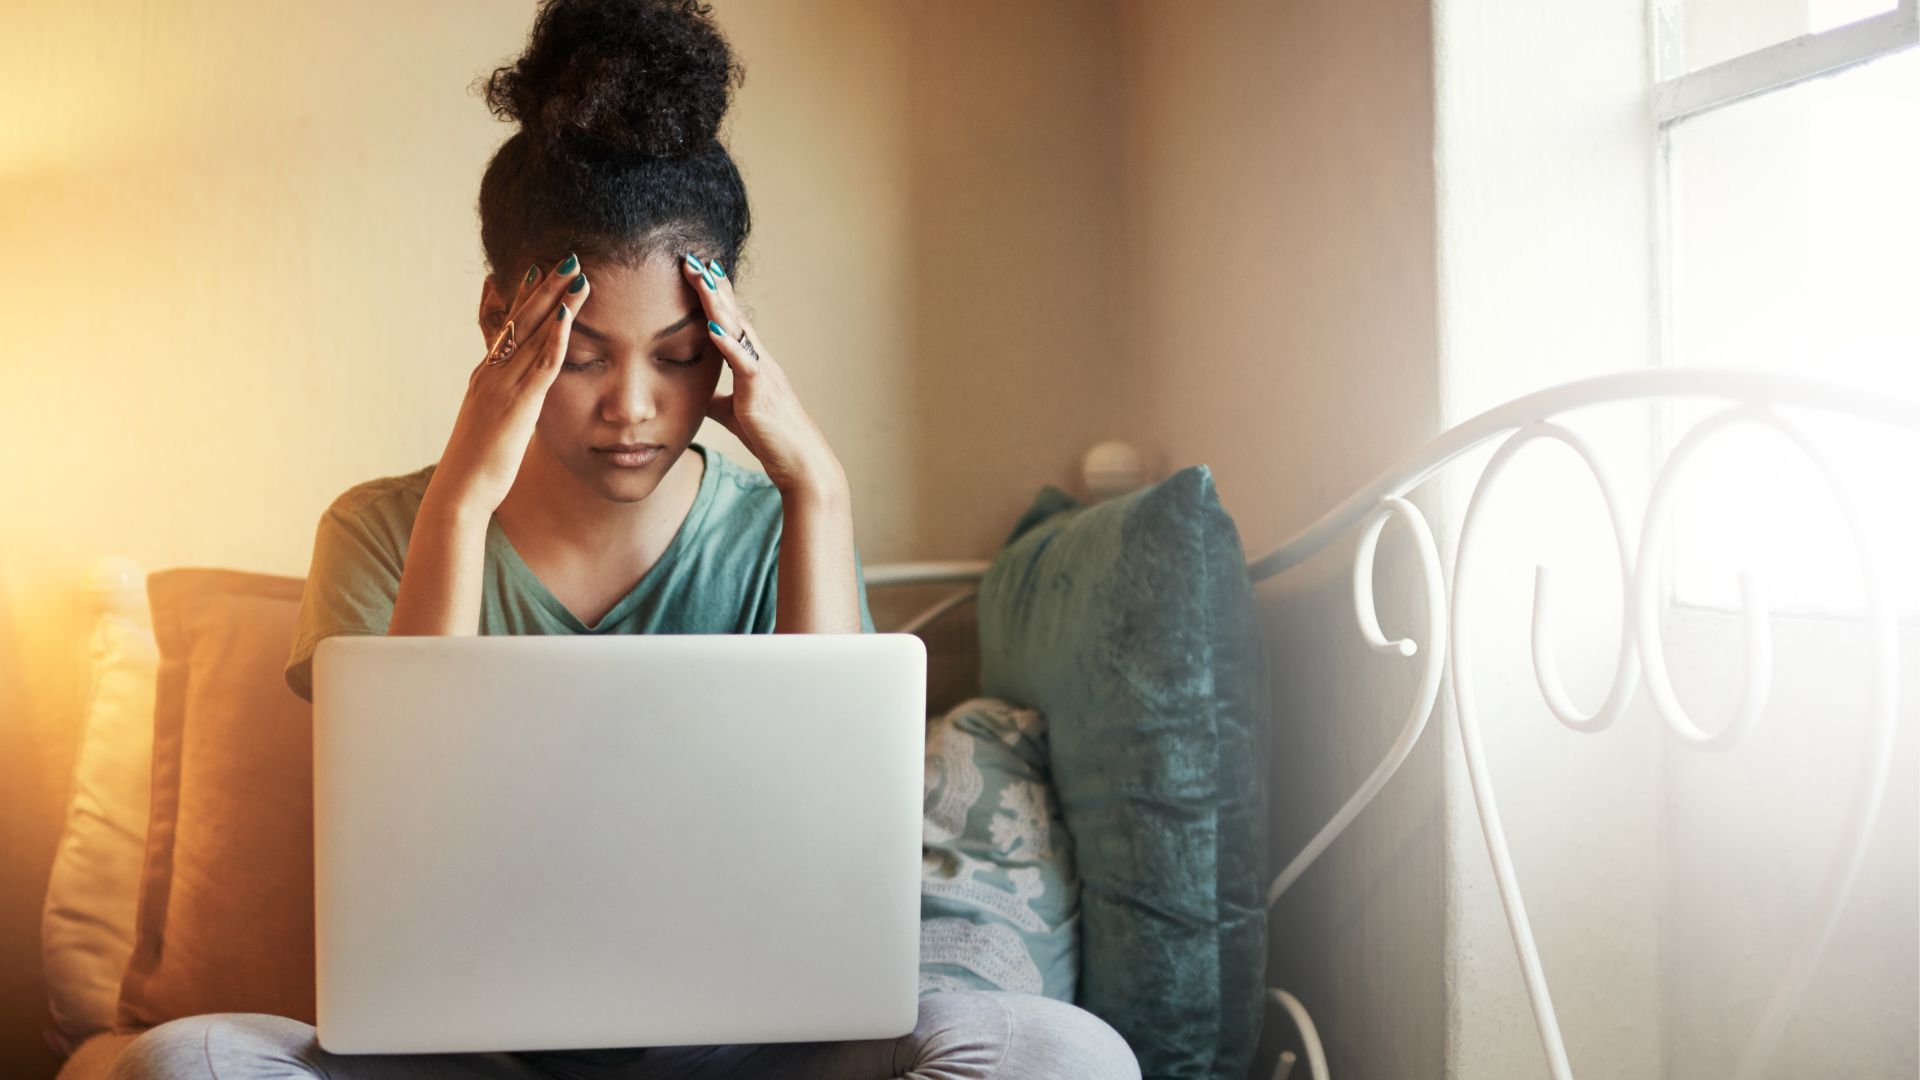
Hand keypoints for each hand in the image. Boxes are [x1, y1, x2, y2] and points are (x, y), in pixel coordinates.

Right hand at [427, 254, 591, 516]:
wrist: (460, 492)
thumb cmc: (477, 469)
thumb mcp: (493, 429)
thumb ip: (506, 410)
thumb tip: (519, 408)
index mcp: (485, 377)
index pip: (503, 328)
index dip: (520, 298)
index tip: (535, 270)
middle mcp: (490, 373)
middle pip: (519, 320)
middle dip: (544, 287)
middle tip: (566, 258)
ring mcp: (502, 385)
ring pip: (533, 333)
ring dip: (557, 301)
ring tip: (578, 273)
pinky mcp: (518, 404)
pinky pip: (540, 363)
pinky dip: (554, 336)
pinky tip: (568, 315)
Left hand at [682, 253, 845, 497]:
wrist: (800, 462)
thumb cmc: (772, 439)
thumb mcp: (736, 415)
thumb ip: (717, 400)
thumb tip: (698, 395)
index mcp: (753, 364)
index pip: (732, 322)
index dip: (715, 296)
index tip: (697, 271)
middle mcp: (760, 361)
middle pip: (733, 315)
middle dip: (712, 287)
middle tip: (692, 258)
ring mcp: (762, 373)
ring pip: (737, 329)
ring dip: (716, 302)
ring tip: (699, 276)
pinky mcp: (760, 392)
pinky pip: (742, 362)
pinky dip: (726, 343)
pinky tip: (711, 327)